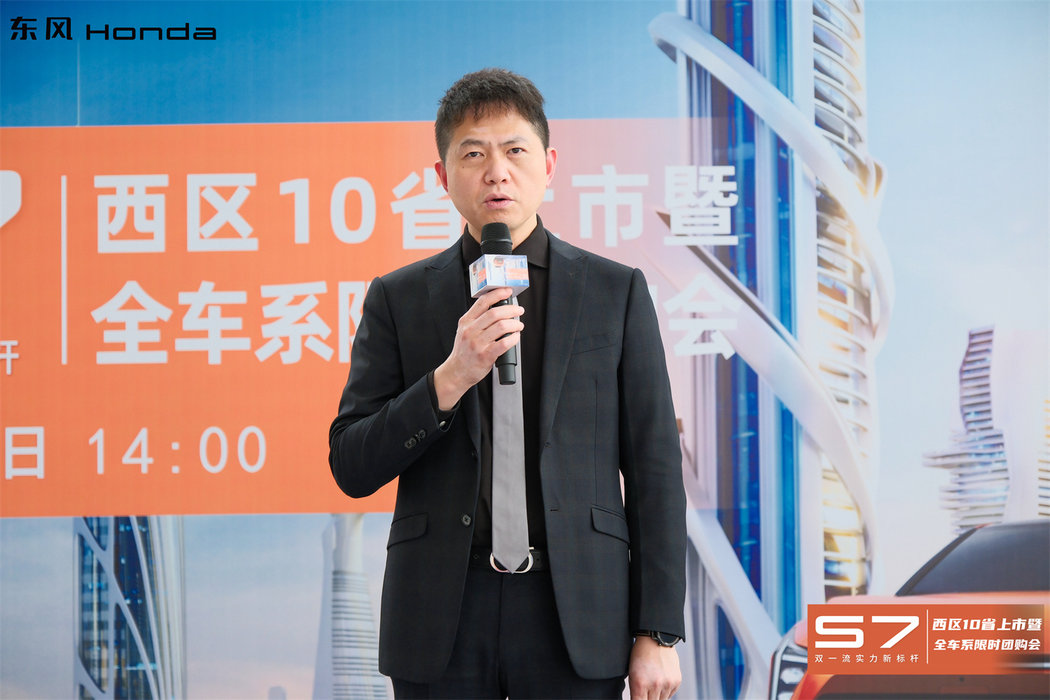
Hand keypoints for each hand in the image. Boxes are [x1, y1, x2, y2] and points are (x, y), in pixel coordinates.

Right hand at [433, 287, 522, 409]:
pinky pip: (504, 343)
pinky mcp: (485, 356)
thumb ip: (477, 319)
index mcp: (466, 322)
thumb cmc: (464, 351)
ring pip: (501, 327)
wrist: (457, 372)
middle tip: (519, 310)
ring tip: (519, 326)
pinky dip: (514, 338)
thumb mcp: (464, 331)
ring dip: (515, 324)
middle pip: (495, 313)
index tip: (507, 291)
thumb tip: (498, 308)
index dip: (497, 294)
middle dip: (511, 310)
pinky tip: (516, 337)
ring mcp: (477, 343)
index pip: (482, 302)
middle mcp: (470, 331)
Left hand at [628, 635, 680, 699]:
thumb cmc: (641, 655)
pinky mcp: (676, 682)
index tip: (640, 698)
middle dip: (648, 698)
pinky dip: (665, 691)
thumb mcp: (632, 674)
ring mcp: (667, 684)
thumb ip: (636, 693)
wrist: (656, 640)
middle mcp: (655, 685)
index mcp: (640, 684)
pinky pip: (670, 694)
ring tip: (653, 683)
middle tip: (646, 690)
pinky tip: (661, 680)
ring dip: (657, 696)